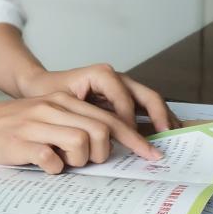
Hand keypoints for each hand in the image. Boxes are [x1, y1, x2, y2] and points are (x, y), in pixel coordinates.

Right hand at [0, 92, 163, 173]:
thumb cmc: (13, 126)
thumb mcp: (47, 115)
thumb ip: (75, 123)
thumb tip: (109, 143)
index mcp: (63, 101)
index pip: (110, 118)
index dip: (135, 139)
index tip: (152, 156)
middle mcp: (53, 108)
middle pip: (102, 130)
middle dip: (104, 153)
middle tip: (89, 162)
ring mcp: (37, 124)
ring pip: (82, 143)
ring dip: (79, 161)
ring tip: (63, 162)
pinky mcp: (22, 143)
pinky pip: (53, 160)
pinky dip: (54, 169)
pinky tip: (44, 166)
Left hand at [16, 63, 176, 133]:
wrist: (40, 85)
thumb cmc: (47, 93)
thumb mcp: (60, 102)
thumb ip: (82, 115)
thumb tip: (102, 136)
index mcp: (102, 75)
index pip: (124, 99)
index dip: (129, 120)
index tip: (130, 139)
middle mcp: (116, 78)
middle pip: (146, 95)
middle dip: (159, 115)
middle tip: (166, 135)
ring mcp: (122, 87)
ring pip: (150, 101)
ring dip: (163, 118)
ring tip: (172, 136)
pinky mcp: (123, 97)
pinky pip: (145, 108)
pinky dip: (156, 120)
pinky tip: (162, 134)